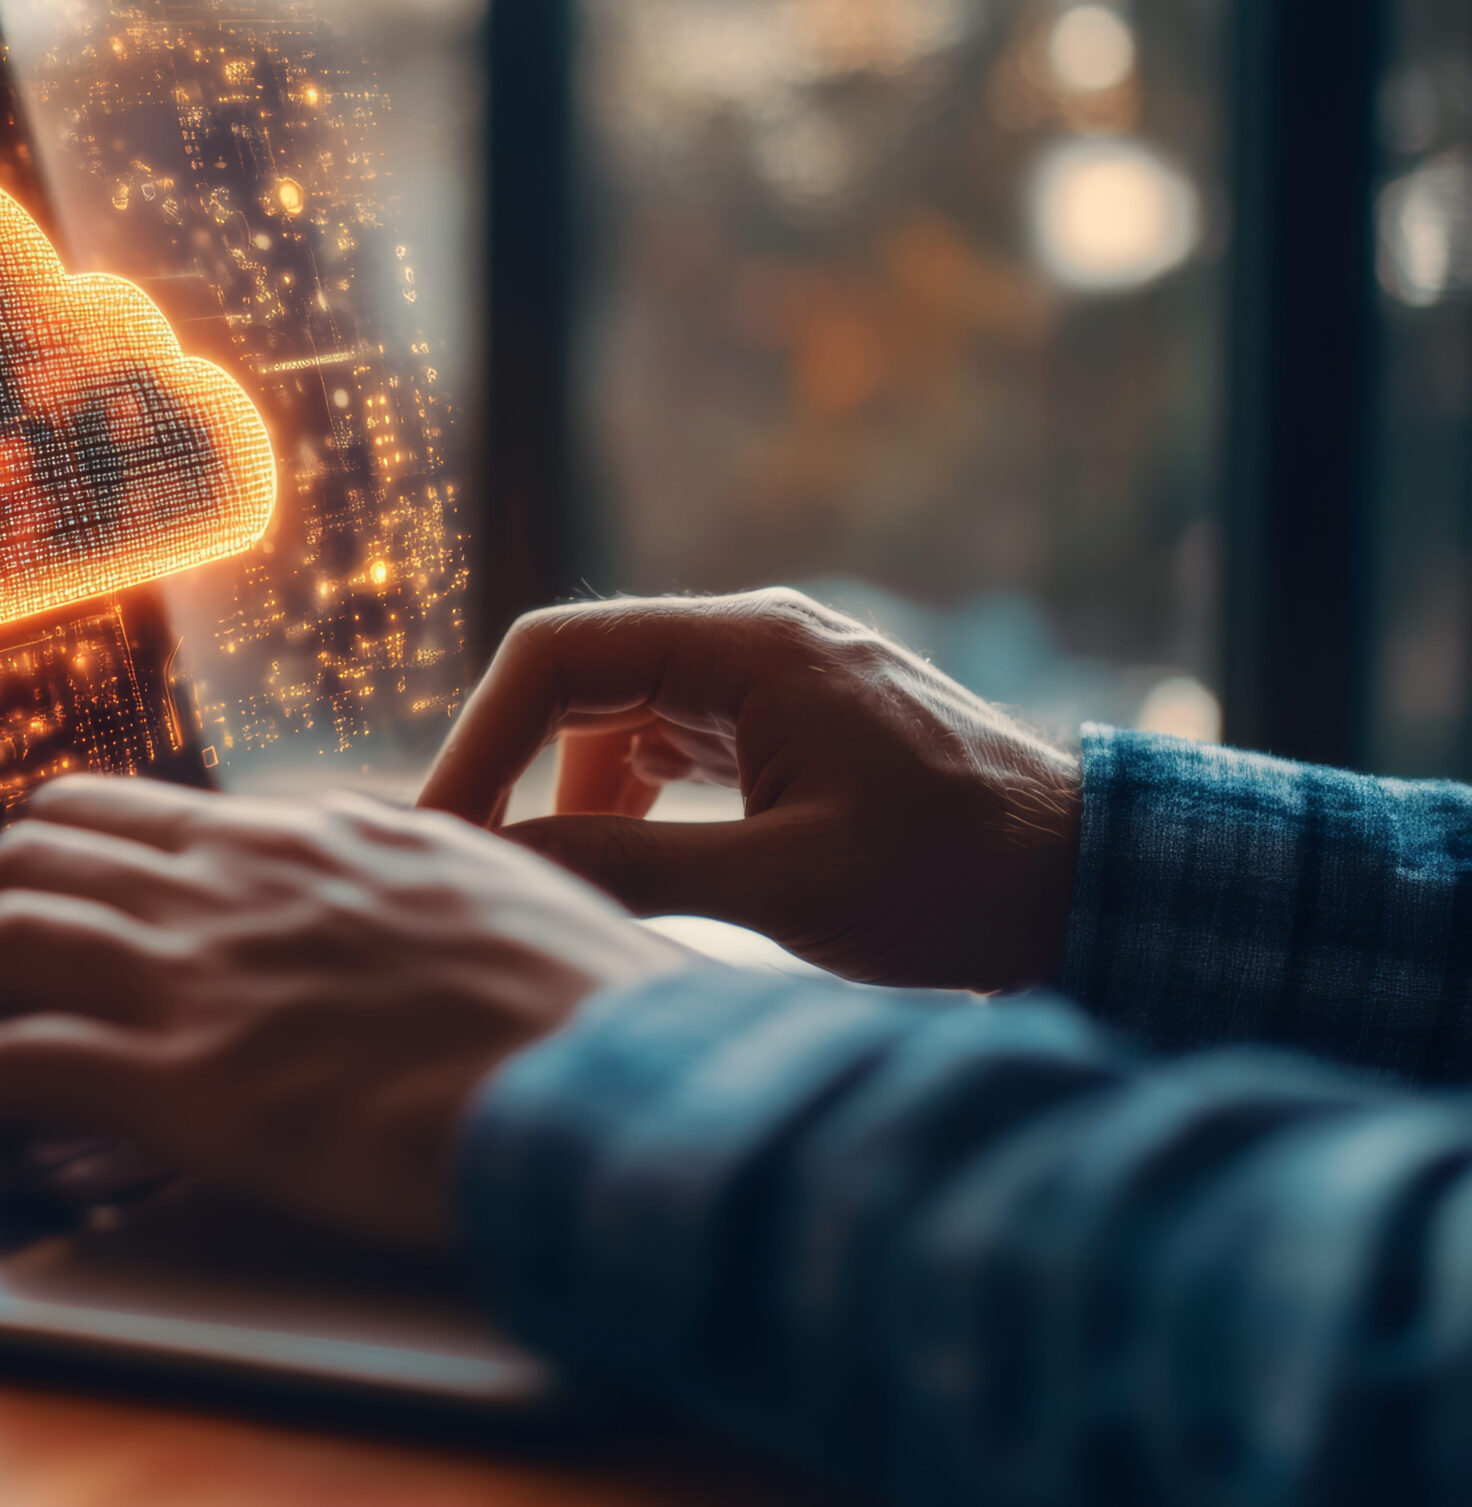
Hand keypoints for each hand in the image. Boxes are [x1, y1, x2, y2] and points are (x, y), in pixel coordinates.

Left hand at [0, 776, 698, 1250]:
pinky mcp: (194, 1086)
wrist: (627, 1080)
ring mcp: (206, 976)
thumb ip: (393, 873)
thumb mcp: (481, 887)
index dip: (45, 874)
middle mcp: (233, 882)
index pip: (112, 812)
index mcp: (301, 835)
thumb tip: (360, 881)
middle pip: (25, 854)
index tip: (31, 935)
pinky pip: (16, 1061)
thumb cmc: (587, 1007)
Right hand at [419, 588, 1081, 991]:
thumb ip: (631, 865)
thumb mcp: (783, 882)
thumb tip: (499, 866)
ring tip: (549, 893)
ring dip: (571, 800)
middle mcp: (754, 642)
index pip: (559, 653)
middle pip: (578, 678)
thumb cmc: (956, 880)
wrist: (1091, 887)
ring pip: (617, 717)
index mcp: (752, 647)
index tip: (443, 827)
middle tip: (471, 868)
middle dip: (514, 771)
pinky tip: (622, 878)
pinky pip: (669, 746)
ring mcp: (772, 681)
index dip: (481, 737)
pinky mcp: (788, 726)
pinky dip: (627, 808)